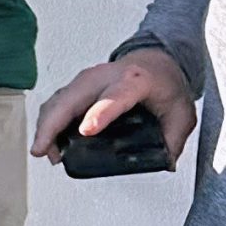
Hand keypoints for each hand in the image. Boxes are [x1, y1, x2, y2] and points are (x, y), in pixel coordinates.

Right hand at [30, 50, 194, 163]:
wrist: (154, 63)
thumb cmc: (164, 83)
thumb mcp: (181, 112)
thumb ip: (173, 138)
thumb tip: (165, 162)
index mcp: (135, 81)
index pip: (113, 97)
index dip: (98, 114)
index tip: (86, 131)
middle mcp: (104, 76)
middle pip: (70, 99)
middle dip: (51, 126)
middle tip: (44, 151)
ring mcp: (85, 80)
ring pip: (56, 102)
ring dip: (45, 128)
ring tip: (47, 152)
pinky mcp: (75, 87)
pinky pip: (55, 104)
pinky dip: (47, 123)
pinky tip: (49, 142)